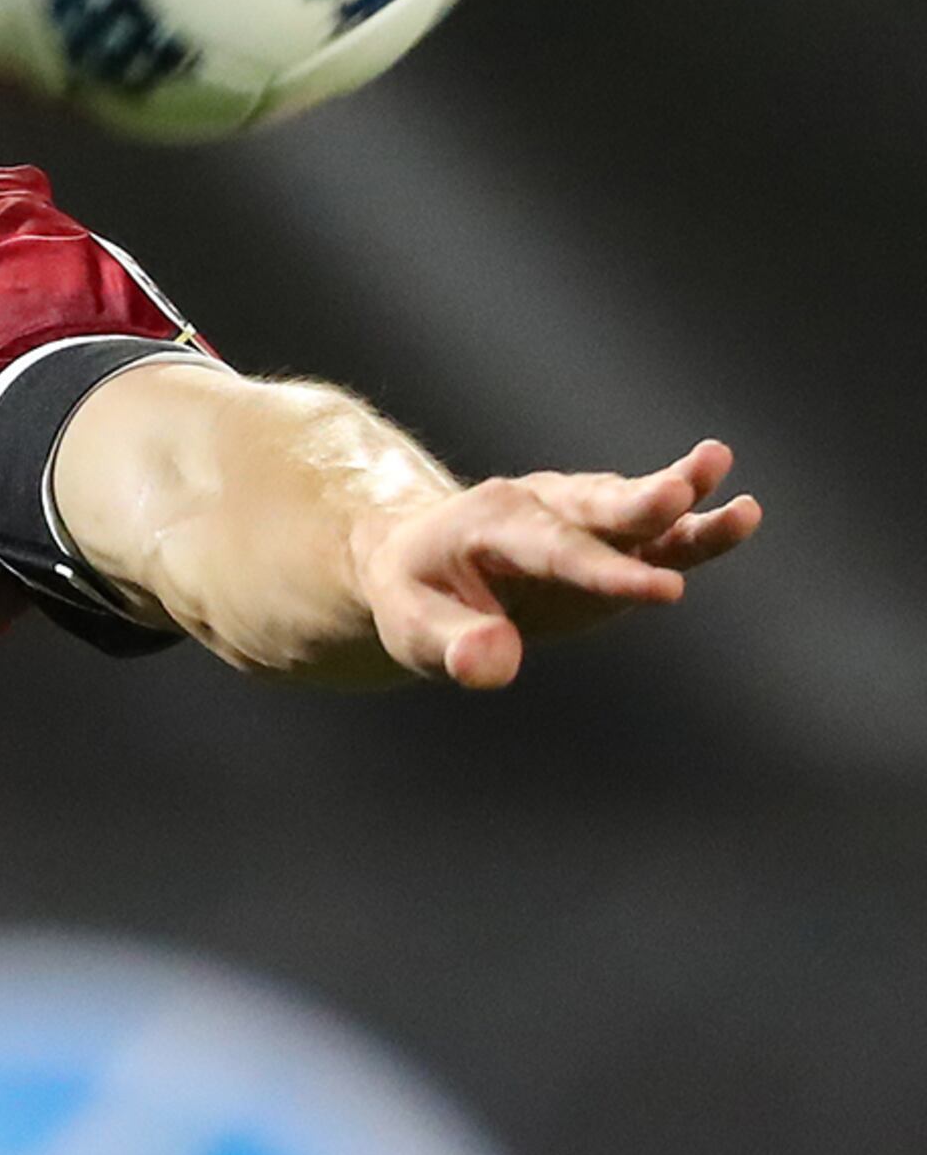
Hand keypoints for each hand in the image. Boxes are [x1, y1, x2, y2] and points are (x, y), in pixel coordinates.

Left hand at [356, 440, 759, 690]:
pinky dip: (693, 526)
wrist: (419, 565)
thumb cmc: (416, 597)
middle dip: (642, 503)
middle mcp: (542, 508)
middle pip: (599, 507)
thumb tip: (492, 664)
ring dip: (684, 503)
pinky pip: (655, 533)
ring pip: (636, 511)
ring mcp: (580, 519)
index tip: (662, 593)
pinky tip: (739, 514)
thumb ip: (454, 644)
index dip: (607, 573)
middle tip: (684, 491)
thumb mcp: (414, 627)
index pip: (555, 550)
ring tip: (741, 505)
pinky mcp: (609, 541)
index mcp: (491, 524)